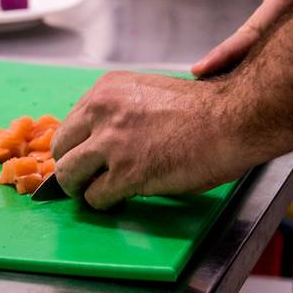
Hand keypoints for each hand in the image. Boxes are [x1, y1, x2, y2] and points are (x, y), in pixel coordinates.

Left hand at [51, 71, 250, 209]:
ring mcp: (111, 143)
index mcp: (106, 90)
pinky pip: (94, 197)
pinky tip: (119, 199)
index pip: (70, 122)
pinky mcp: (125, 173)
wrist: (232, 119)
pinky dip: (104, 203)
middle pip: (61, 148)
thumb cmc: (202, 110)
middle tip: (85, 178)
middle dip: (71, 165)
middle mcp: (101, 111)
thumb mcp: (149, 93)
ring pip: (68, 175)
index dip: (78, 144)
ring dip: (80, 188)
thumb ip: (120, 111)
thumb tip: (100, 138)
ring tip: (96, 191)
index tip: (86, 156)